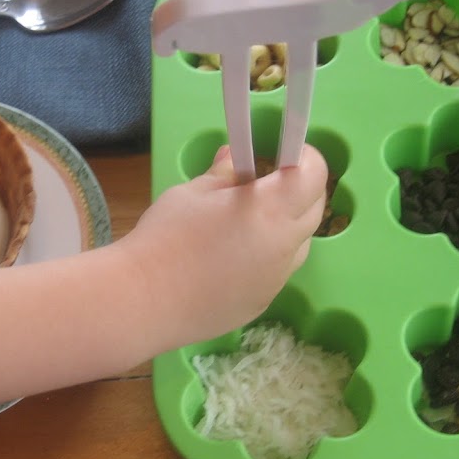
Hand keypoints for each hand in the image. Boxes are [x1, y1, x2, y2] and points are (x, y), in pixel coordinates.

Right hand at [124, 144, 326, 343]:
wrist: (144, 301)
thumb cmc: (166, 237)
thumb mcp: (193, 192)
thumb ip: (225, 173)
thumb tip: (235, 156)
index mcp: (270, 210)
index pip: (315, 175)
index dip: (305, 158)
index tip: (283, 154)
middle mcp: (283, 246)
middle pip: (314, 209)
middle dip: (300, 190)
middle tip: (264, 182)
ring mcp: (276, 280)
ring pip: (298, 244)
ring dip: (285, 225)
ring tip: (243, 222)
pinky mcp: (262, 303)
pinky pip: (277, 272)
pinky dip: (266, 257)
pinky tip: (229, 258)